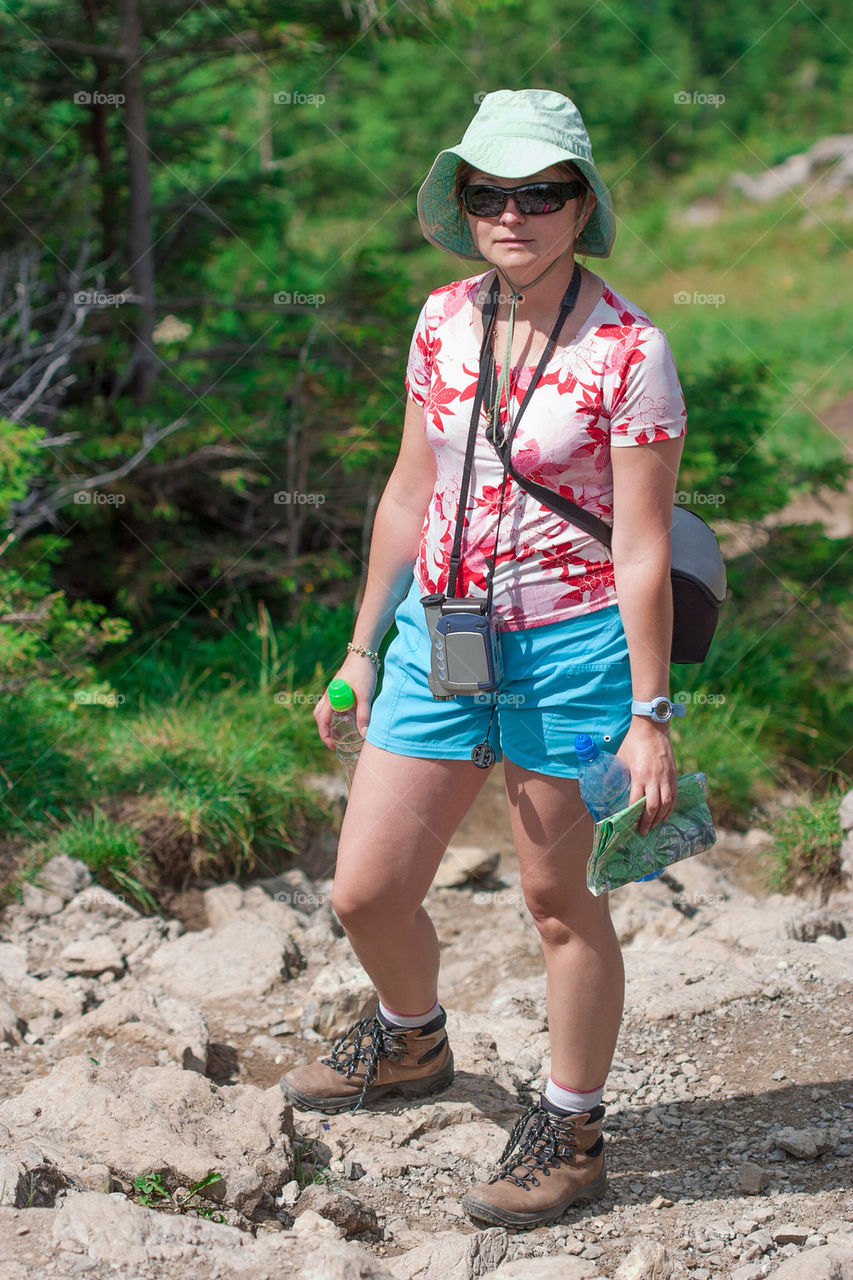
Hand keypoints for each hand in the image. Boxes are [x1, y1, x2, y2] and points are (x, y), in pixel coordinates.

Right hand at [314, 653, 377, 749]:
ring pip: (326, 710)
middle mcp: (329, 695)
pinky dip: (338, 713)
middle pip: (320, 716)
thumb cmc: (362, 672)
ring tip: (342, 731)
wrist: (363, 653)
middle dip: (326, 730)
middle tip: (336, 741)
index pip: (322, 721)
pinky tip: (350, 715)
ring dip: (331, 722)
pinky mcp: (340, 688)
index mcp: (331, 697)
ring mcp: (334, 691)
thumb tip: (364, 734)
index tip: (332, 746)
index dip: (325, 736)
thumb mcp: (365, 695)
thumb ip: (364, 715)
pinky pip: (334, 704)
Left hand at [615, 718, 677, 835]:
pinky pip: (674, 795)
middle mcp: (654, 778)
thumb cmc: (632, 742)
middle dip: (648, 822)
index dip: (634, 816)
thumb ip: (615, 773)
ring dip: (660, 818)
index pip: (637, 801)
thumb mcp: (620, 757)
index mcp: (639, 774)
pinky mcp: (674, 774)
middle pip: (653, 807)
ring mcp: (666, 777)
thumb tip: (606, 787)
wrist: (651, 727)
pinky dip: (670, 808)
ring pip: (666, 804)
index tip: (630, 825)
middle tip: (643, 832)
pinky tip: (665, 814)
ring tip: (654, 825)